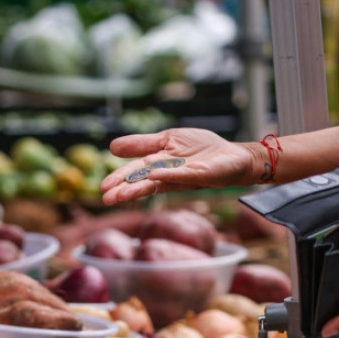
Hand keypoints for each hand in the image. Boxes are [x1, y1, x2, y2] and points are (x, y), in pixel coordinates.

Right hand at [100, 128, 256, 204]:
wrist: (234, 156)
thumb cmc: (202, 149)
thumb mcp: (168, 139)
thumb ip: (143, 144)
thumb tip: (112, 147)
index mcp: (159, 164)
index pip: (135, 172)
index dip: (120, 179)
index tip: (104, 187)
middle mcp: (168, 173)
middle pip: (142, 181)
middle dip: (124, 189)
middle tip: (106, 198)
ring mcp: (183, 175)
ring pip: (157, 183)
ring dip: (138, 189)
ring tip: (121, 196)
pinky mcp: (200, 174)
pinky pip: (182, 174)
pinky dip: (168, 175)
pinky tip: (154, 176)